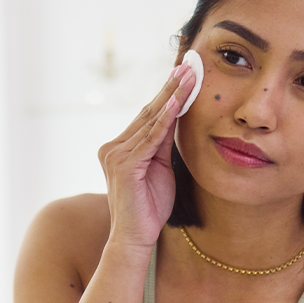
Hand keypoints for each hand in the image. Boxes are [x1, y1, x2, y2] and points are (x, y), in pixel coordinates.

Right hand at [98, 63, 196, 247]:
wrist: (135, 238)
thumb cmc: (149, 208)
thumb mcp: (161, 168)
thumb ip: (163, 144)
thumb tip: (177, 117)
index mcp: (119, 147)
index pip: (148, 115)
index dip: (167, 93)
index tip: (184, 73)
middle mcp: (112, 147)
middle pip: (148, 111)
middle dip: (171, 87)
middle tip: (189, 64)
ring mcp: (115, 155)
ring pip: (150, 120)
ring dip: (172, 96)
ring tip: (190, 76)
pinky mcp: (124, 165)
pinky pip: (150, 138)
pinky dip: (165, 119)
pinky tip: (178, 102)